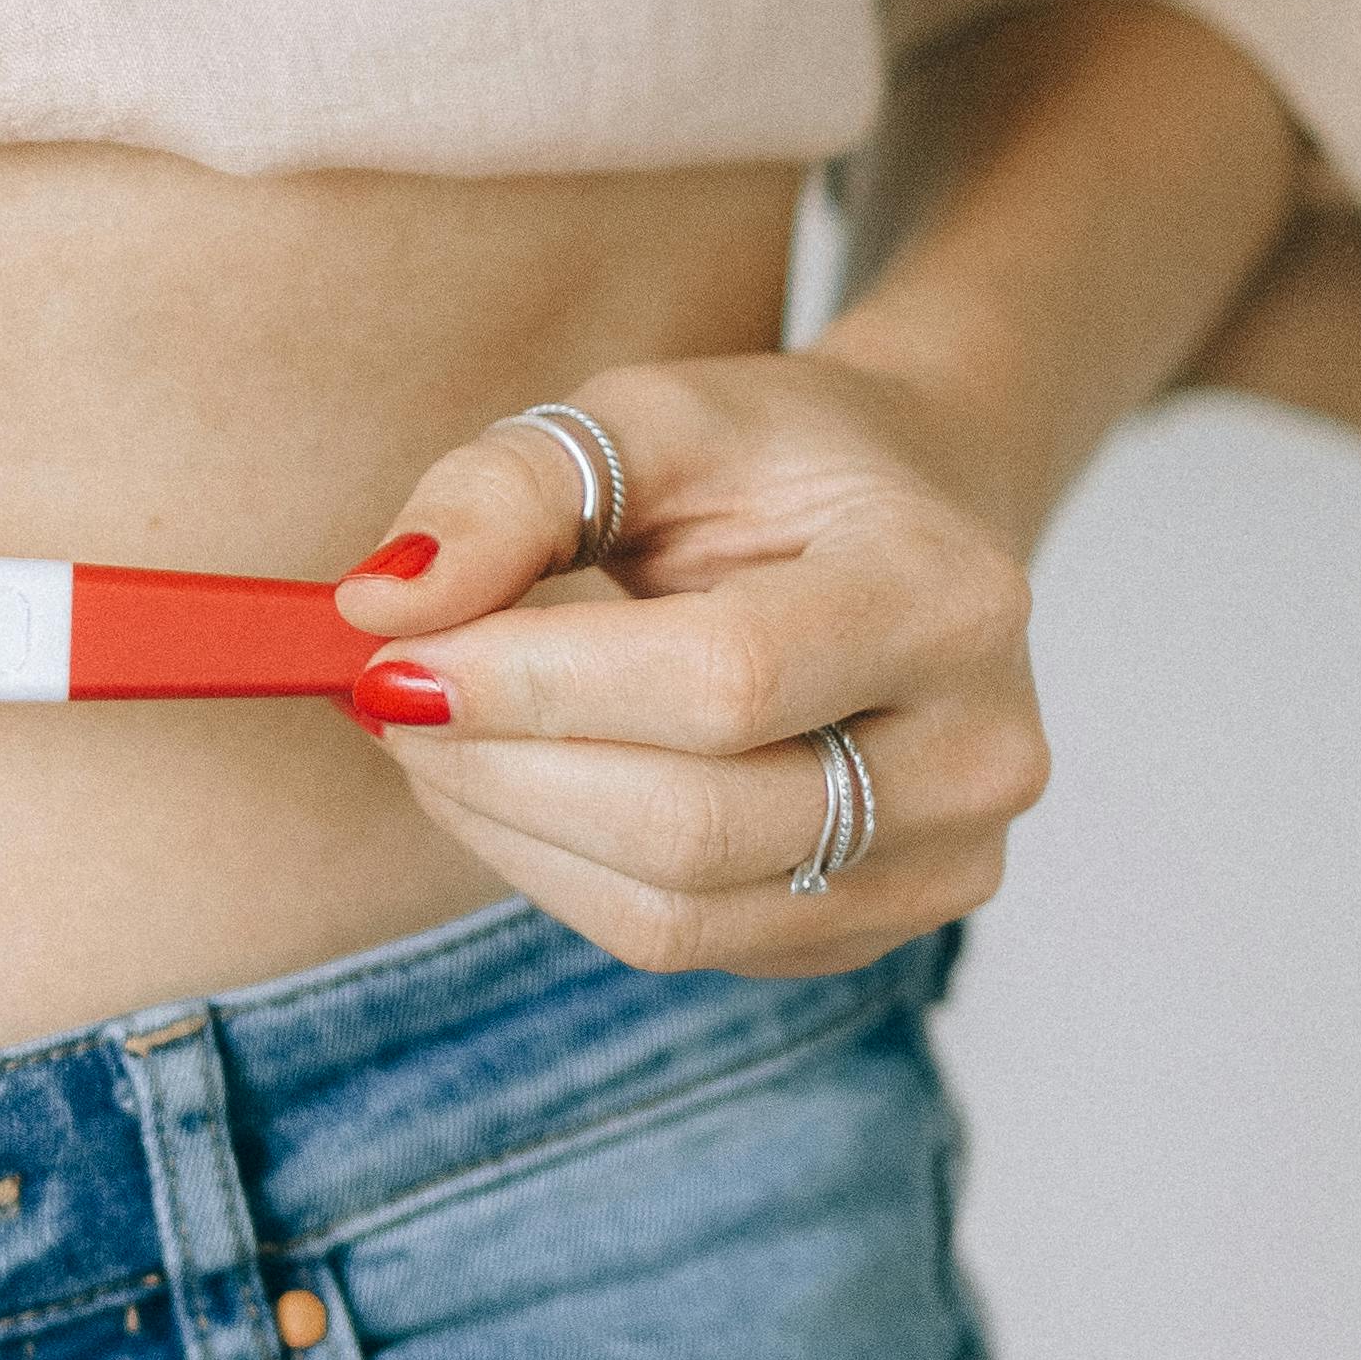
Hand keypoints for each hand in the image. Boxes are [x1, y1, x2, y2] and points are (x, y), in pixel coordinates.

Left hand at [328, 350, 1050, 977]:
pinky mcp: (870, 932)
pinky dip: (557, 871)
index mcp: (949, 599)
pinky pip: (677, 942)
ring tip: (433, 737)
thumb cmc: (774, 464)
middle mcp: (978, 754)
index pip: (721, 681)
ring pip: (670, 913)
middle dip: (496, 771)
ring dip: (506, 833)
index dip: (533, 687)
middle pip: (690, 825)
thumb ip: (510, 493)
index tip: (390, 660)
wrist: (912, 517)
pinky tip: (517, 785)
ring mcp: (941, 866)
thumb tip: (381, 607)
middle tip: (386, 701)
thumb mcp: (647, 416)